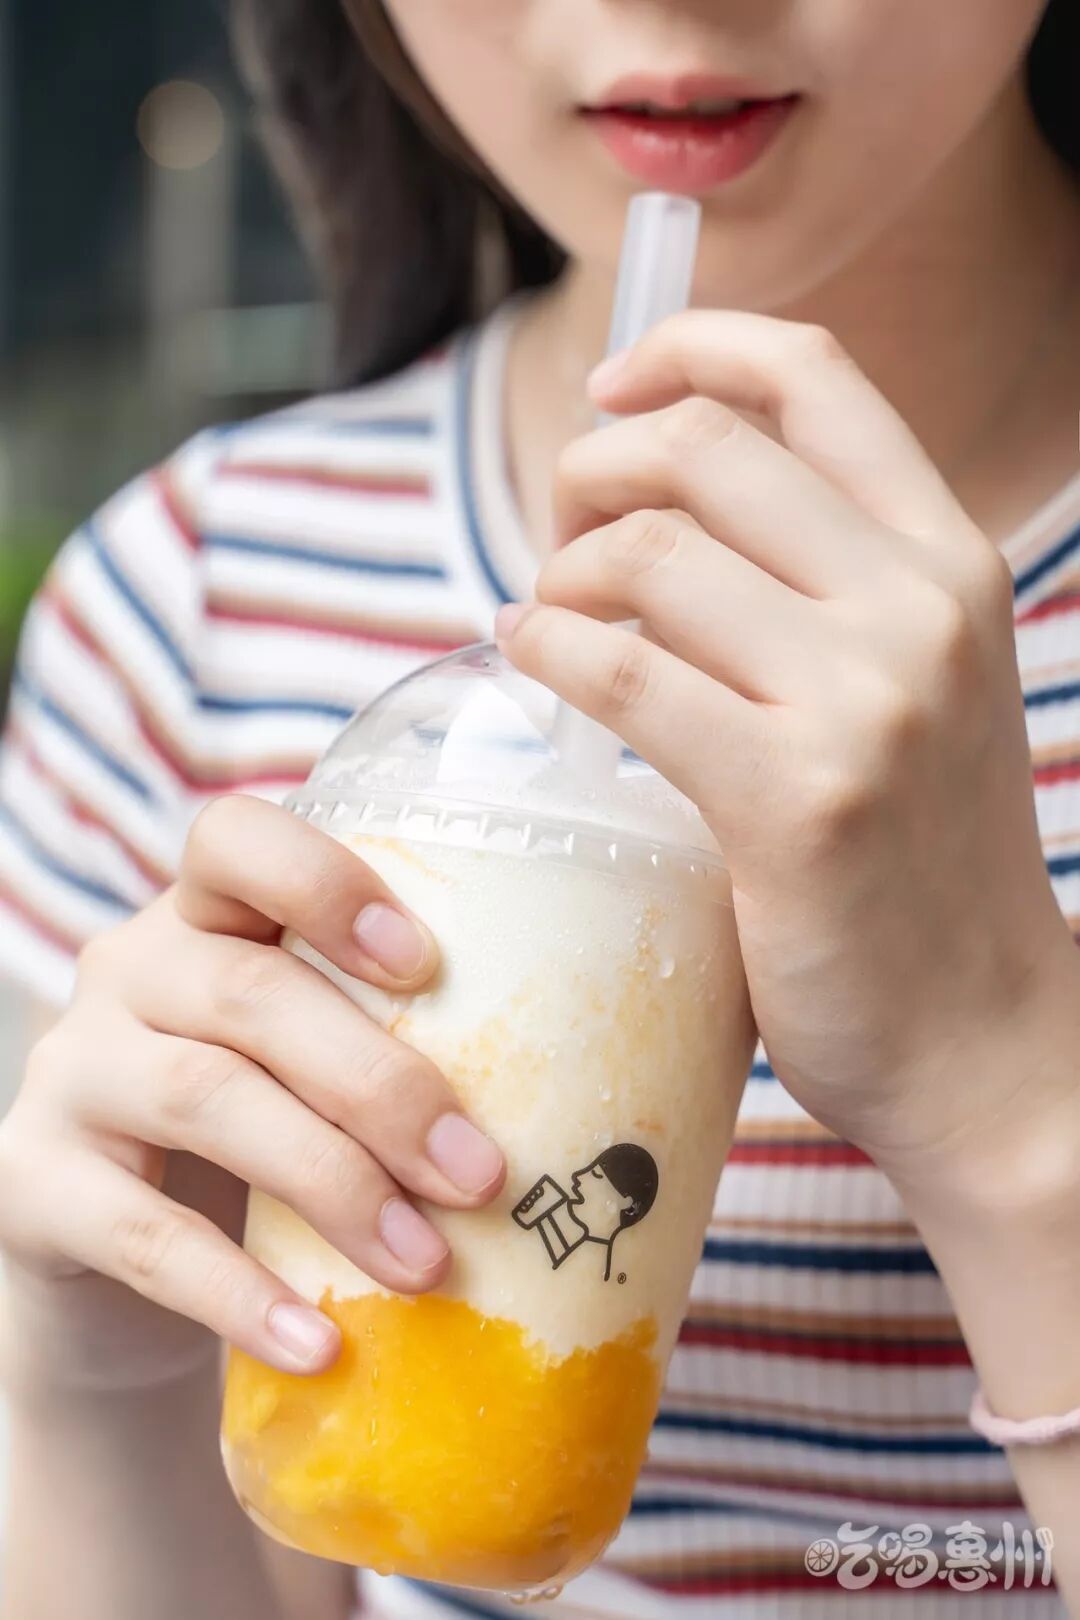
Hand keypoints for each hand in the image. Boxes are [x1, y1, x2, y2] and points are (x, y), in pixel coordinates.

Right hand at [0, 796, 503, 1393]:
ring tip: (428, 1264)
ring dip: (334, 1184)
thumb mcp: (318, 1075)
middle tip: (483, 1176)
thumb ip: (406, 1051)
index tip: (425, 964)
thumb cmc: (268, 1149)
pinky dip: (238, 1292)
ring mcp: (70, 1073)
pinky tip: (319, 1341)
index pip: (235, 840)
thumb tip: (613, 1114)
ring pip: (206, 1098)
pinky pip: (139, 1233)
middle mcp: (128, 971)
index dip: (325, 883)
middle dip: (381, 1084)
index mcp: (208, 918)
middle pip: (252, 994)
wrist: (127, 1282)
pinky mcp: (31, 1186)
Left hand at [496, 311, 1078, 1180]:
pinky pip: (619, 672)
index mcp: (950, 559)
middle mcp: (920, 605)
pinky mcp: (795, 797)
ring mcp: (867, 699)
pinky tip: (528, 662)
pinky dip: (544, 649)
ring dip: (559, 571)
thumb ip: (822, 589)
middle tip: (559, 541)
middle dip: (593, 471)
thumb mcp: (912, 690)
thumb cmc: (916, 867)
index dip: (692, 346)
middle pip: (704, 449)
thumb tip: (656, 508)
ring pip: (650, 553)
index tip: (613, 385)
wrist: (979, 1036)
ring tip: (544, 621)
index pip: (815, 374)